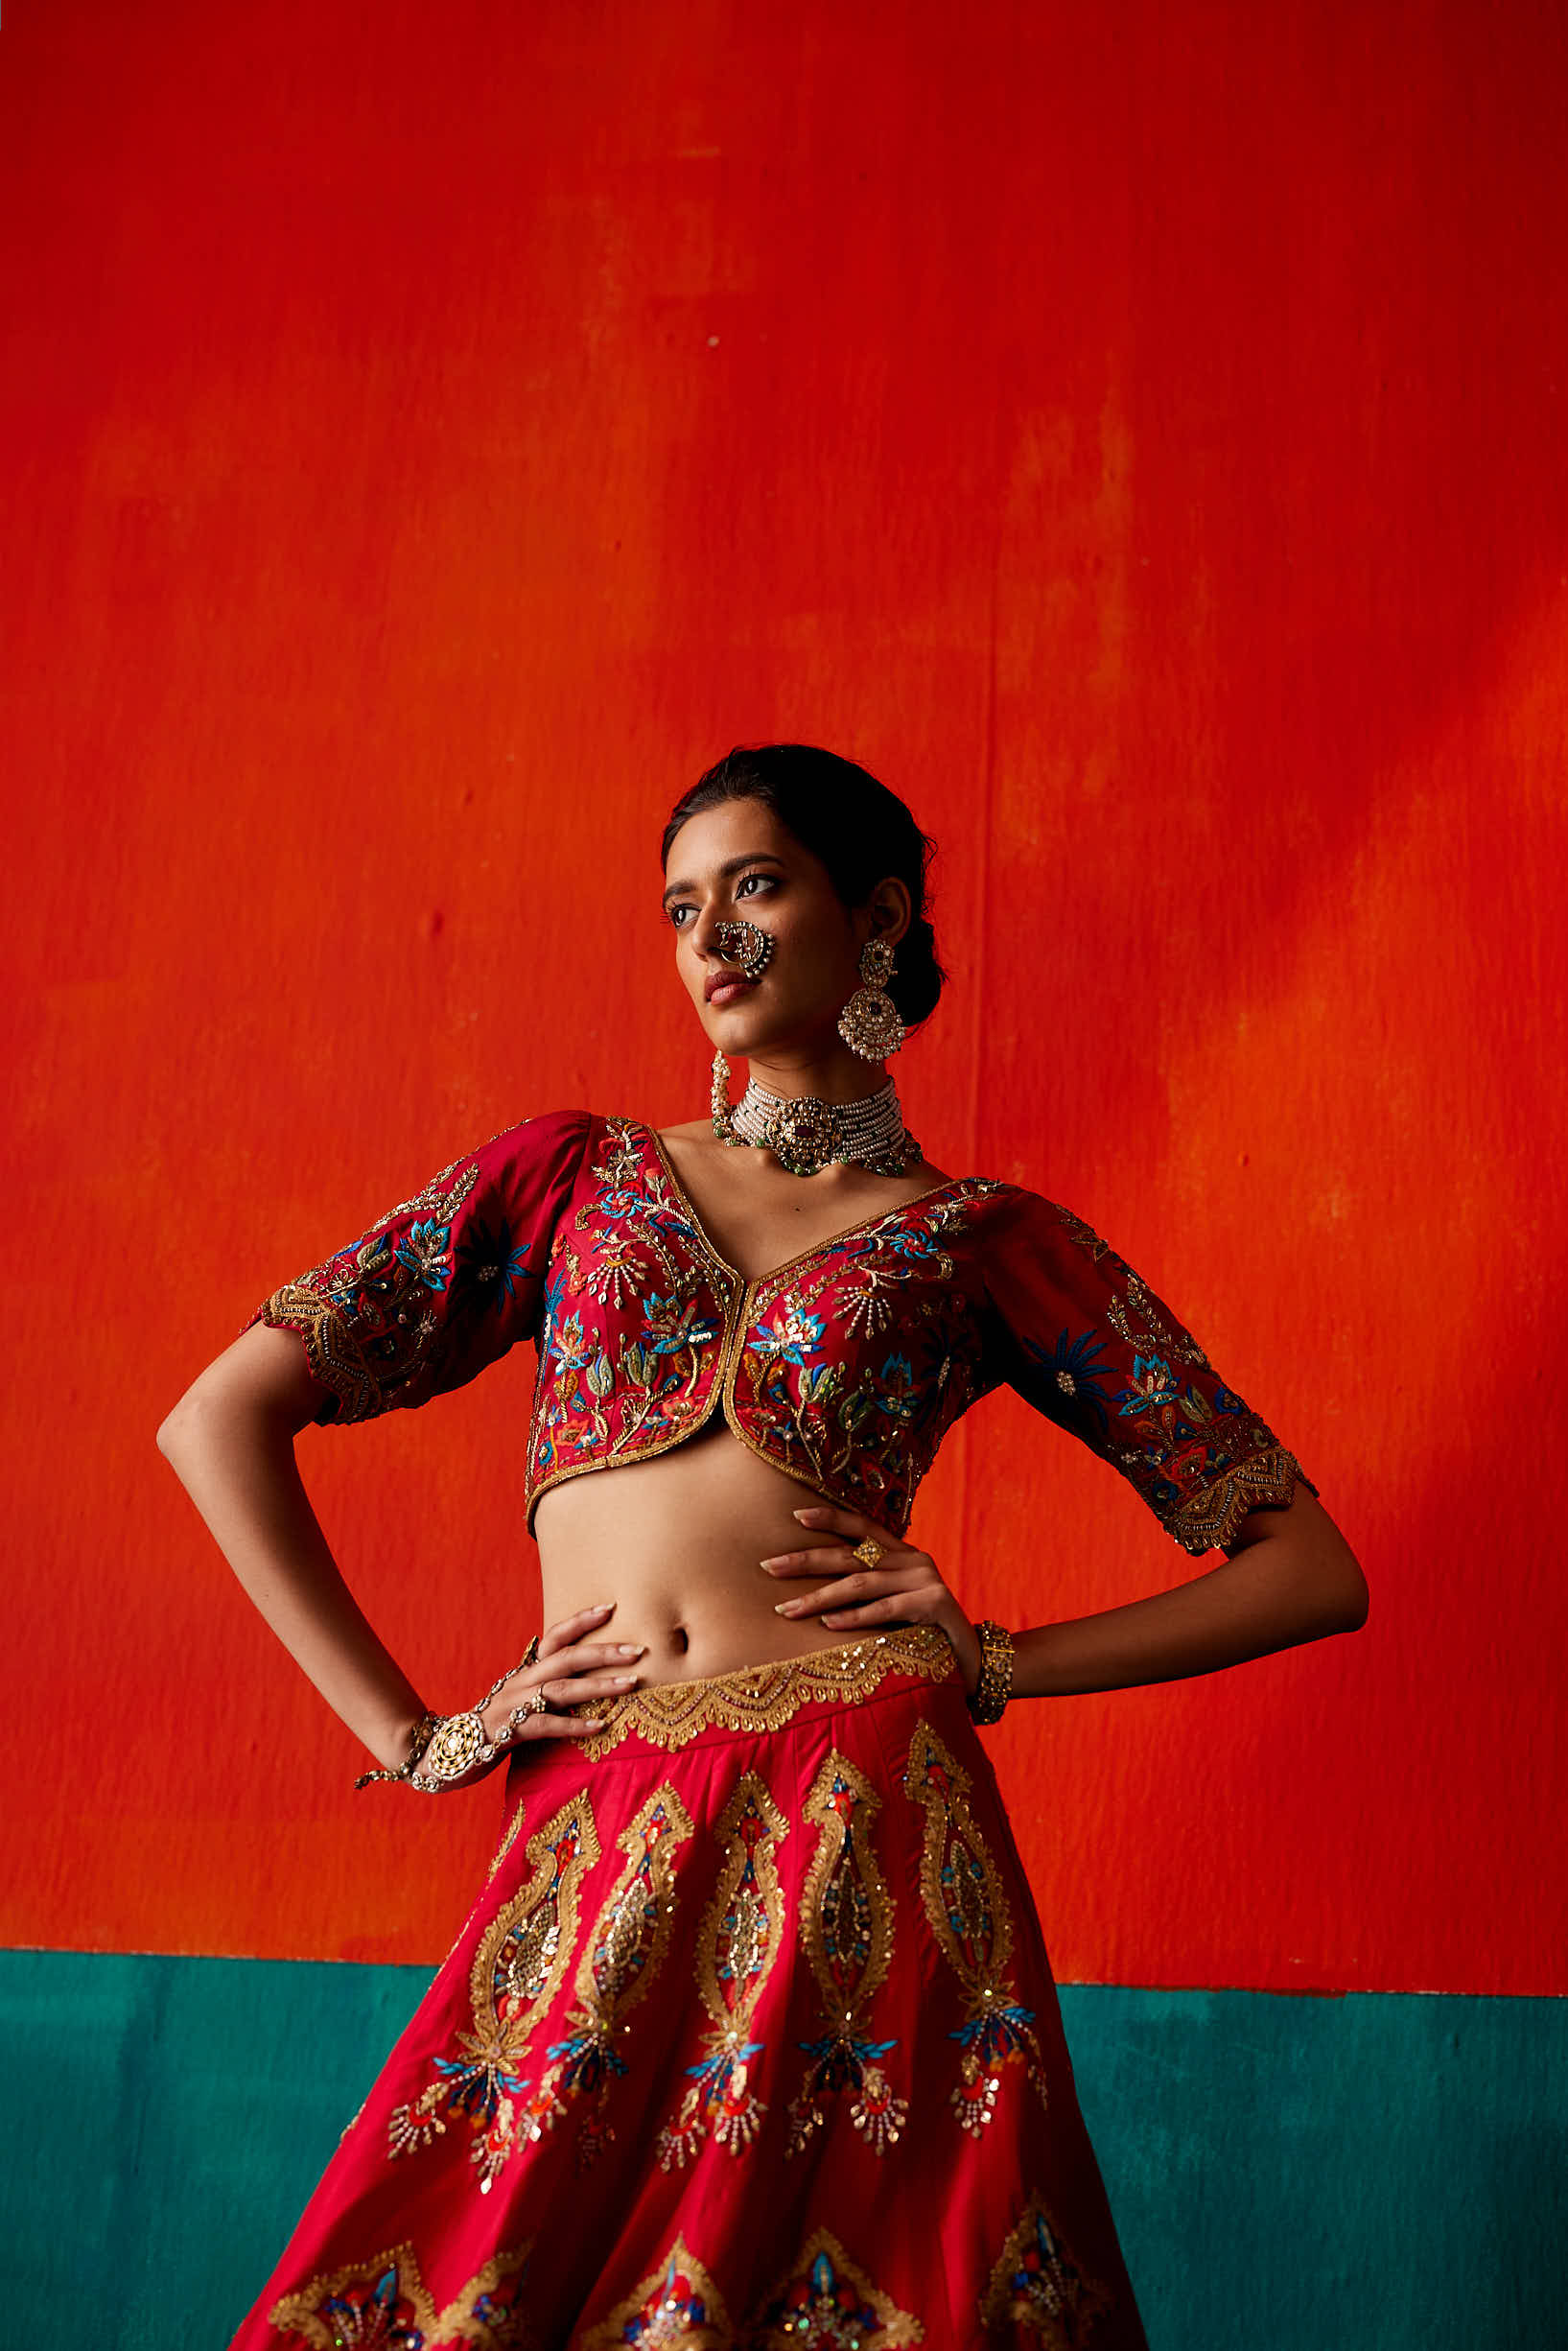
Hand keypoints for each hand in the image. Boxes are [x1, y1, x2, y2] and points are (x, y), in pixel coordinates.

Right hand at [400, 1604, 647, 1791]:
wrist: (445, 1753)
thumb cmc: (493, 1728)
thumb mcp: (521, 1702)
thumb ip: (546, 1690)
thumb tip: (583, 1684)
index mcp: (526, 1672)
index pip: (555, 1637)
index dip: (581, 1621)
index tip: (611, 1608)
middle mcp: (521, 1682)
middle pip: (566, 1658)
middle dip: (604, 1652)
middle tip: (638, 1650)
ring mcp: (514, 1705)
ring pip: (562, 1689)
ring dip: (599, 1685)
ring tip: (631, 1684)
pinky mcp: (508, 1732)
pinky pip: (546, 1725)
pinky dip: (574, 1724)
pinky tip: (599, 1726)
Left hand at [761, 1504, 981, 1697]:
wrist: (975, 1661)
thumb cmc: (927, 1634)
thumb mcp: (897, 1602)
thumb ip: (870, 1589)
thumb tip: (816, 1590)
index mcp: (903, 1554)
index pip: (862, 1526)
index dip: (829, 1517)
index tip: (794, 1516)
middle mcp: (914, 1560)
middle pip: (850, 1554)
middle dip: (805, 1560)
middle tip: (768, 1567)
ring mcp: (925, 1580)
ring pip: (860, 1583)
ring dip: (819, 1596)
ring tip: (787, 1609)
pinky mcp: (935, 1604)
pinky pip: (885, 1609)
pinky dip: (853, 1617)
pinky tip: (828, 1624)